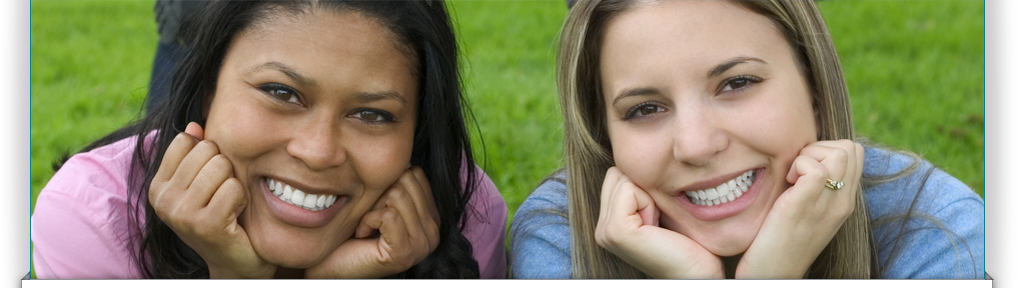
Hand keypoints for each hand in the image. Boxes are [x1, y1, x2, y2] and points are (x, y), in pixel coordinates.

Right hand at [149, 122, 275, 277]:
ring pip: (222, 166)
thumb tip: (194, 125)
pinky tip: (235, 216)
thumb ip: (195, 154)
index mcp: (158, 187)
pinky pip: (234, 187)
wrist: (234, 261)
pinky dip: (242, 199)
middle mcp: (164, 201)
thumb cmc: (220, 216)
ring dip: (234, 185)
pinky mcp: (205, 224)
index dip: (208, 154)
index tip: (209, 180)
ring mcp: (182, 214)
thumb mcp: (202, 183)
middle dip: (224, 169)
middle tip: (222, 195)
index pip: (186, 140)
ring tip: (228, 205)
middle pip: (207, 150)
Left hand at [305, 166, 440, 278]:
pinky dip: (367, 220)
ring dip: (372, 208)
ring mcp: (422, 245)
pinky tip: (362, 234)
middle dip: (380, 193)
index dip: (388, 183)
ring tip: (366, 226)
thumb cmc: (352, 233)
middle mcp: (433, 232)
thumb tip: (402, 157)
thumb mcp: (380, 202)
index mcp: (432, 218)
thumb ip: (397, 183)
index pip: (416, 174)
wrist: (332, 264)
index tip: (377, 206)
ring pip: (397, 194)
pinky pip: (387, 215)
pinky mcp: (405, 252)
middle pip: (407, 181)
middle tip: (370, 216)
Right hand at [595, 167, 724, 278]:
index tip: (660, 216)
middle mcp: (600, 228)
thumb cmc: (689, 242)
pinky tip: (656, 227)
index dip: (645, 185)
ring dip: (649, 196)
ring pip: (623, 177)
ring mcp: (604, 231)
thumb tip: (636, 157)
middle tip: (659, 220)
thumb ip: (642, 188)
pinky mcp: (615, 231)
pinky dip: (648, 202)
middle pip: (617, 172)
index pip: (617, 174)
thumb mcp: (660, 208)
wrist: (699, 272)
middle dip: (644, 188)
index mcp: (608, 223)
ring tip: (658, 225)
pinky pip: (629, 189)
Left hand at [736, 140, 863, 277]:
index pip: (856, 154)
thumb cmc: (782, 240)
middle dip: (820, 147)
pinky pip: (816, 169)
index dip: (828, 148)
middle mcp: (842, 203)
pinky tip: (787, 183)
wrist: (773, 273)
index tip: (806, 167)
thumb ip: (816, 188)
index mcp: (844, 202)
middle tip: (799, 170)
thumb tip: (807, 160)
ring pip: (839, 153)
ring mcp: (826, 205)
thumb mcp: (809, 211)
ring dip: (810, 155)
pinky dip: (799, 165)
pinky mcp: (804, 205)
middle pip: (851, 148)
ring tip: (793, 177)